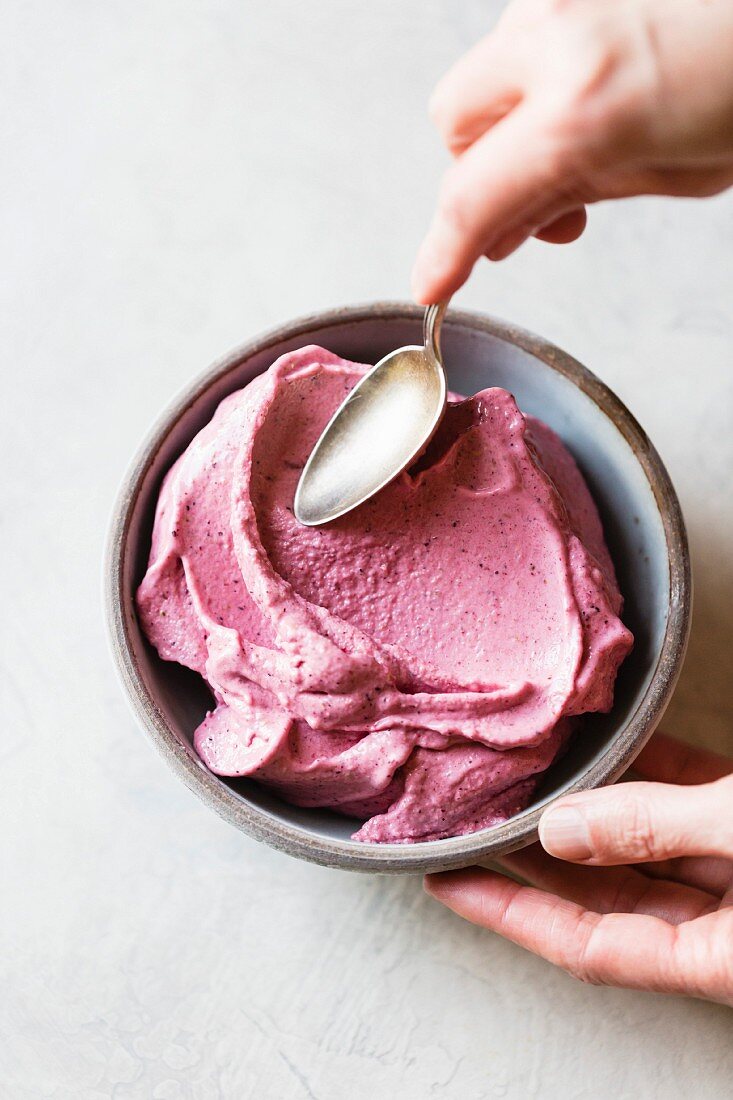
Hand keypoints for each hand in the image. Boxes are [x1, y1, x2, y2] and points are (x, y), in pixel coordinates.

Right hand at [412, 0, 732, 302]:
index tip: (433, 282)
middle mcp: (556, 32)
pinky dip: (542, 76)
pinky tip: (596, 91)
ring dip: (511, 120)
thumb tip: (512, 228)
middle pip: (454, 122)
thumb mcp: (680, 172)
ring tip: (580, 144)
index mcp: (585, 105)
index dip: (445, 251)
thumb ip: (577, 196)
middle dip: (480, 170)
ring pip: (487, 73)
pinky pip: (526, 35)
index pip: (473, 196)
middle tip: (538, 209)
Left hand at [425, 733, 732, 1004]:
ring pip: (649, 844)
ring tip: (532, 771)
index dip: (508, 913)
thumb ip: (657, 827)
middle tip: (480, 813)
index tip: (447, 883)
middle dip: (540, 850)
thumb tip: (563, 827)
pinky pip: (692, 801)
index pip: (586, 945)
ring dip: (593, 804)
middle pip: (609, 892)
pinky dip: (654, 770)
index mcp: (720, 959)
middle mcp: (725, 926)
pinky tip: (611, 742)